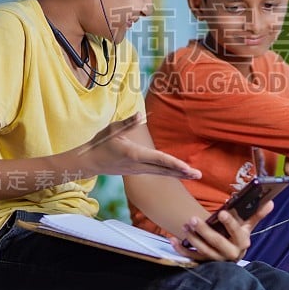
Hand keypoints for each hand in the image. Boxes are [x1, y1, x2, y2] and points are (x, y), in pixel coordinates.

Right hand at [76, 113, 200, 178]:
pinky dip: (171, 173)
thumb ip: (129, 122)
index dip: (174, 163)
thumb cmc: (101, 143)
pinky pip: (158, 173)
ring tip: (195, 175)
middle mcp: (139, 165)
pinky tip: (181, 173)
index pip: (158, 159)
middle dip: (182, 172)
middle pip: (164, 170)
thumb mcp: (113, 129)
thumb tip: (141, 114)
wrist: (90, 162)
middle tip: (198, 175)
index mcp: (134, 154)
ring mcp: (139, 170)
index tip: (187, 167)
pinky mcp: (139, 171)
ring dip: (179, 174)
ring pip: (162, 173)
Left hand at [169, 200, 273, 261]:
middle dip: (204, 231)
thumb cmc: (239, 236)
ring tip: (185, 225)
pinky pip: (192, 258)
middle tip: (193, 218)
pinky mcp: (205, 264)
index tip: (222, 213)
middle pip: (217, 243)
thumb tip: (270, 202)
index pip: (237, 232)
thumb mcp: (248, 226)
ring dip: (192, 238)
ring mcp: (217, 260)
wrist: (232, 255)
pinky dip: (182, 250)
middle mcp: (230, 254)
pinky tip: (173, 240)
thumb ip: (256, 214)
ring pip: (204, 250)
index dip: (230, 223)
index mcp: (242, 242)